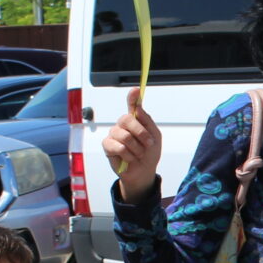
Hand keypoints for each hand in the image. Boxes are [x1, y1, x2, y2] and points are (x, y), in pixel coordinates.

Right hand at [102, 87, 162, 202]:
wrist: (144, 171)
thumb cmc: (149, 153)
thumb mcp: (155, 138)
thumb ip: (147, 122)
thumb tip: (139, 107)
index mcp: (136, 120)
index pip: (132, 105)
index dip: (133, 97)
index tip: (135, 90)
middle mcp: (123, 124)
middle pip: (127, 119)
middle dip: (141, 133)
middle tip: (148, 144)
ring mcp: (114, 134)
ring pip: (124, 136)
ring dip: (137, 148)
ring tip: (138, 154)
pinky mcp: (107, 145)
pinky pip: (118, 147)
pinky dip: (128, 155)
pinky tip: (130, 158)